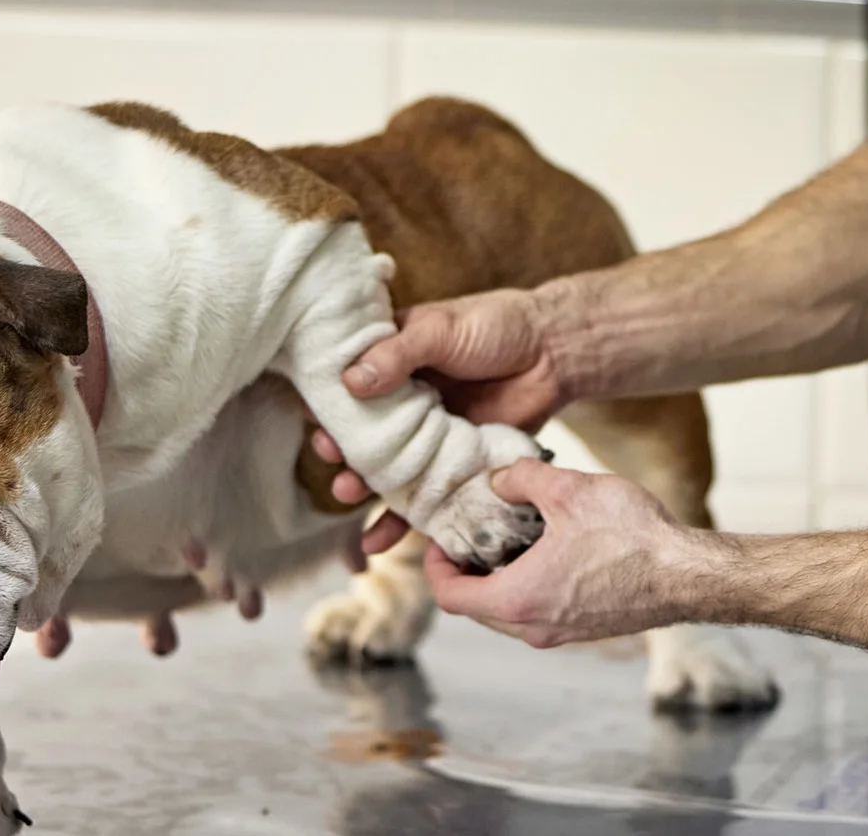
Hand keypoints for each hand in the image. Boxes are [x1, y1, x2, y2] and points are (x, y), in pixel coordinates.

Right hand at [314, 288, 575, 554]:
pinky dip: (399, 522)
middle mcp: (402, 403)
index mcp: (391, 362)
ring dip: (362, 485)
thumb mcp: (441, 329)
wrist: (554, 354)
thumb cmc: (495, 325)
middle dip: (341, 449)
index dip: (328, 404)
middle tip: (332, 455)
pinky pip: (422, 497)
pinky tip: (376, 541)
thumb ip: (398, 354)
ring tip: (347, 492)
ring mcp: (426, 437)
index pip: (348, 384)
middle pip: (362, 433)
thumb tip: (351, 382)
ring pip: (386, 469)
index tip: (313, 419)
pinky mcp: (452, 465)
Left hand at [423, 459, 717, 648]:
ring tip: (509, 538)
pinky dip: (527, 588)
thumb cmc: (631, 537)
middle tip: (472, 534)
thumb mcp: (570, 490)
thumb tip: (501, 478)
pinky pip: (537, 614)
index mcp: (517, 599)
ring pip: (506, 614)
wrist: (688, 575)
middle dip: (466, 572)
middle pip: (475, 608)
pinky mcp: (584, 630)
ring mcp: (560, 634)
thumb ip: (522, 478)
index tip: (442, 538)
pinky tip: (548, 551)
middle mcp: (532, 628)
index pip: (450, 596)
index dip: (435, 565)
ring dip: (498, 581)